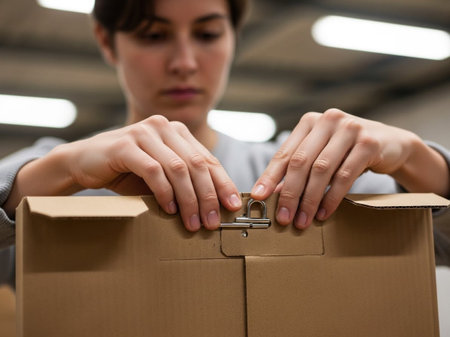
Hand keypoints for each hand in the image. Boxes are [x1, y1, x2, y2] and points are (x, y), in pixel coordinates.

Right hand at [54, 115, 241, 230]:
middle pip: (196, 164)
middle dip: (208, 196)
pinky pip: (153, 171)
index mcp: (177, 131)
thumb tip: (213, 206)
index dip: (223, 183)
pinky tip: (169, 210)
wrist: (84, 162)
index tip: (232, 206)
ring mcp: (144, 132)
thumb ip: (183, 181)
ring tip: (192, 222)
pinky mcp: (126, 145)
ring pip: (178, 168)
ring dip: (188, 199)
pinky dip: (164, 192)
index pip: (207, 159)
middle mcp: (164, 127)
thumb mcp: (161, 175)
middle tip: (212, 221)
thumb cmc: (126, 171)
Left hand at [250, 108, 431, 228]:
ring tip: (303, 220)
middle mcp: (327, 120)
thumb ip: (299, 170)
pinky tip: (323, 213)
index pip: (285, 153)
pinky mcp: (368, 143)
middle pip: (300, 162)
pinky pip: (344, 176)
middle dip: (289, 193)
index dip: (269, 177)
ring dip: (310, 200)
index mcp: (310, 122)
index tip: (258, 197)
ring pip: (321, 170)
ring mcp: (349, 128)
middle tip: (283, 217)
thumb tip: (273, 196)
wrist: (392, 144)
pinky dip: (331, 198)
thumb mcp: (322, 155)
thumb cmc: (349, 152)